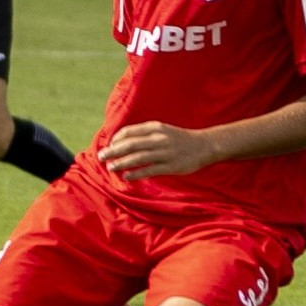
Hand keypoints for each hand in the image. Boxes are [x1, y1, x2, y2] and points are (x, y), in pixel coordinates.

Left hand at [98, 120, 214, 180]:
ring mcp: (165, 153)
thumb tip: (120, 141)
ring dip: (121, 163)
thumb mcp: (162, 130)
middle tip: (101, 157)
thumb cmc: (179, 138)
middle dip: (113, 151)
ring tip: (110, 167)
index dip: (116, 139)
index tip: (109, 146)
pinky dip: (136, 173)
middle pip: (130, 145)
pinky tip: (126, 176)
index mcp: (155, 128)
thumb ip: (144, 134)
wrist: (205, 145)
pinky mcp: (171, 166)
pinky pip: (150, 170)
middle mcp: (159, 139)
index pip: (129, 132)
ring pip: (138, 158)